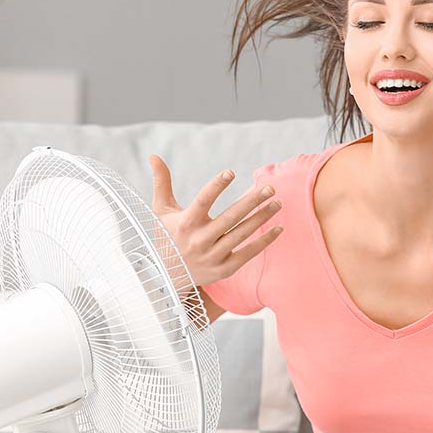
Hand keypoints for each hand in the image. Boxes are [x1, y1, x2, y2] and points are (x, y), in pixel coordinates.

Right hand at [149, 155, 282, 287]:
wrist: (166, 276)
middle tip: (269, 187)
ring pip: (242, 233)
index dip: (216, 186)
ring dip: (262, 217)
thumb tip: (153, 156)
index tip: (231, 172)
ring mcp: (213, 256)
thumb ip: (161, 183)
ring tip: (277, 202)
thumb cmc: (166, 236)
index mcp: (186, 222)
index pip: (203, 200)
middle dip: (252, 201)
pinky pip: (248, 253)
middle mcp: (200, 240)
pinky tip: (278, 228)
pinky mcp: (224, 269)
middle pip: (230, 217)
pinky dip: (264, 241)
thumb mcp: (161, 211)